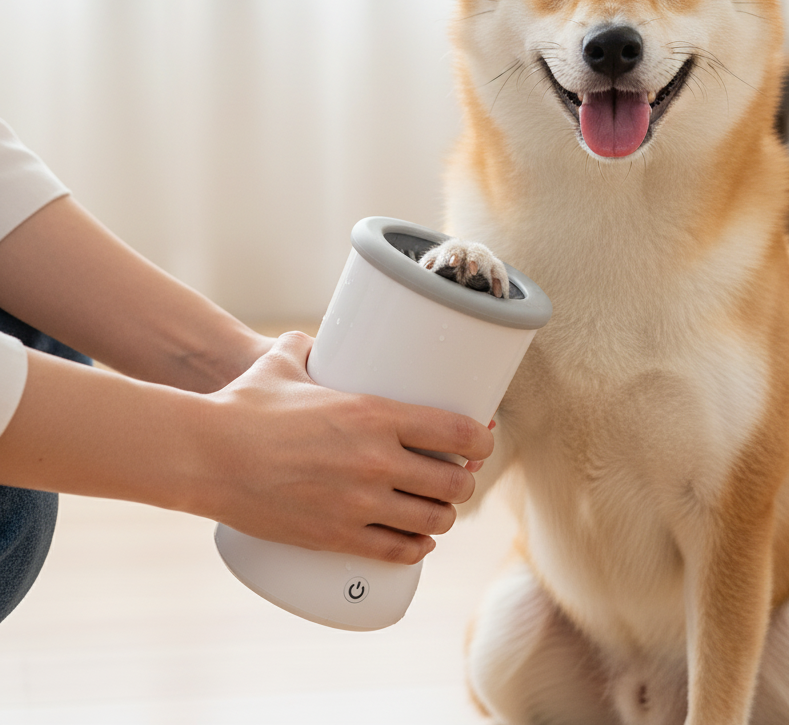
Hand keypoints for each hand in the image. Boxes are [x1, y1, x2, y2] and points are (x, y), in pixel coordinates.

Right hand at [198, 332, 494, 563]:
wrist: (205, 454)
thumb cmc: (245, 405)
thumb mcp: (284, 362)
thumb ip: (306, 348)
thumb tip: (310, 340)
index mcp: (376, 414)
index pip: (457, 432)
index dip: (480, 439)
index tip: (481, 440)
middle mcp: (377, 460)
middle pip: (452, 484)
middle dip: (462, 482)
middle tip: (455, 477)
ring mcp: (359, 503)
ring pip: (432, 521)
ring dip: (443, 517)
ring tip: (437, 510)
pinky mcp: (336, 536)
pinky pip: (396, 551)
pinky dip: (415, 549)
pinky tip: (418, 543)